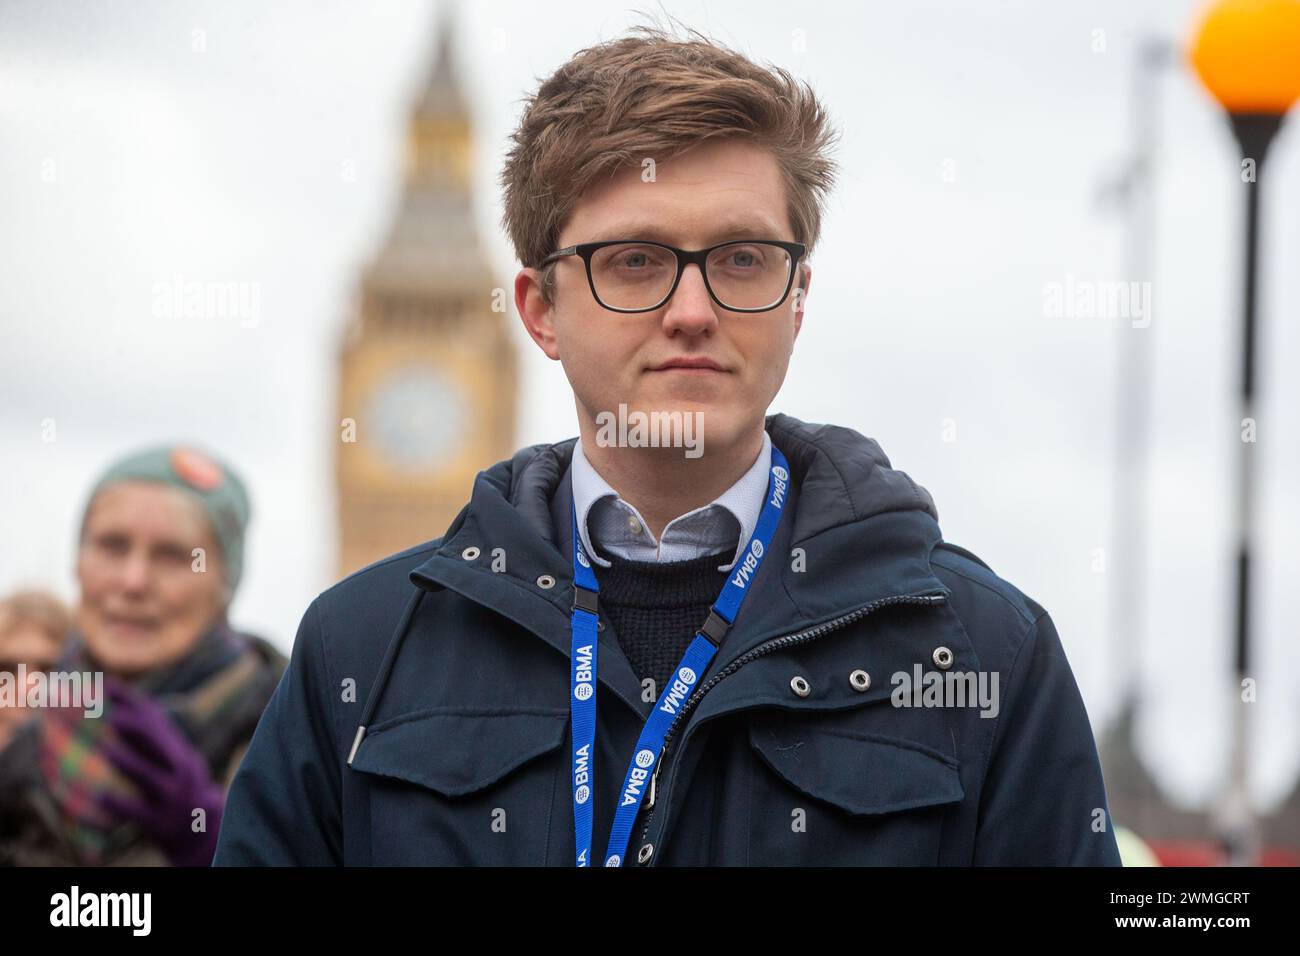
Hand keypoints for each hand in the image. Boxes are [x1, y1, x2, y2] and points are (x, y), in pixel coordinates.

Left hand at [93, 678, 224, 866]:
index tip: (107, 687)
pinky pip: (138, 811)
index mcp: (177, 753)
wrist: (203, 832)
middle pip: (158, 744)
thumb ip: (149, 740)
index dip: (132, 703)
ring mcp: (172, 796)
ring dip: (129, 761)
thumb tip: (115, 712)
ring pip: (150, 776)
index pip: (154, 721)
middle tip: (111, 716)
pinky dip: (120, 804)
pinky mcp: (161, 821)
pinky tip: (101, 797)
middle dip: (136, 728)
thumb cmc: (176, 789)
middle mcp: (179, 770)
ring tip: (106, 749)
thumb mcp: (172, 761)